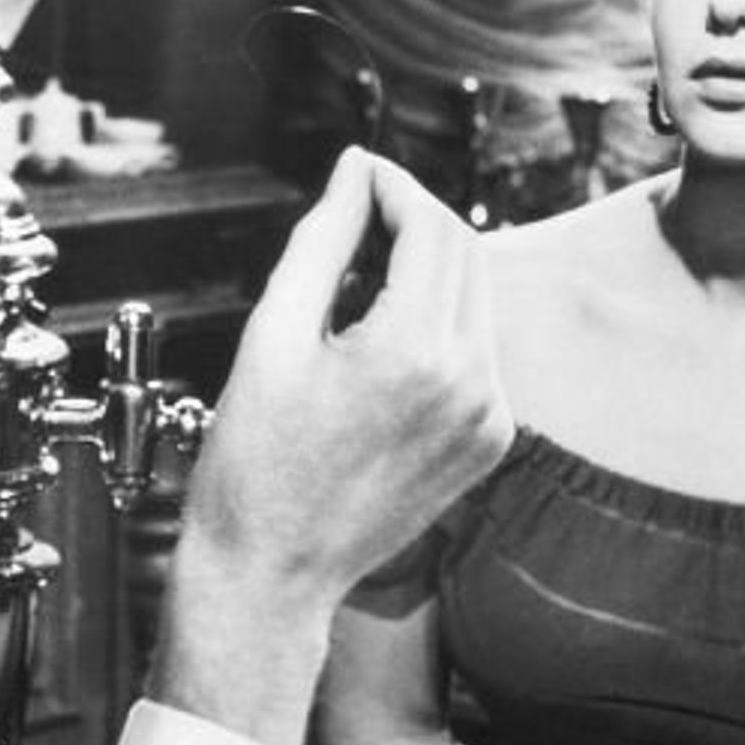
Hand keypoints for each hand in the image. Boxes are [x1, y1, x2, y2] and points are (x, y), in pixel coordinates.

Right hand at [149, 148, 512, 744]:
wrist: (272, 573)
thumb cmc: (254, 464)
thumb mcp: (272, 333)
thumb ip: (322, 239)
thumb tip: (354, 171)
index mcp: (416, 352)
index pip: (431, 227)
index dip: (394, 186)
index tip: (357, 173)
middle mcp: (471, 383)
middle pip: (464, 255)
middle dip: (414, 220)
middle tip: (355, 214)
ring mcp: (489, 418)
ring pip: (476, 299)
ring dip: (428, 271)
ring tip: (356, 283)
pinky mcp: (489, 442)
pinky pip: (477, 352)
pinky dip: (440, 326)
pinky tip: (380, 341)